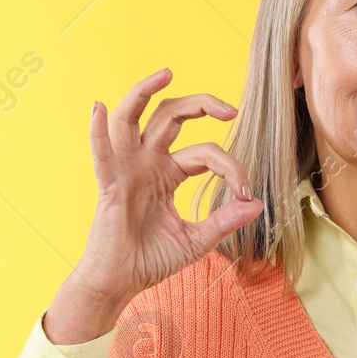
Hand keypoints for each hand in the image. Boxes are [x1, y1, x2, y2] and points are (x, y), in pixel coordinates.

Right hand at [45, 68, 263, 343]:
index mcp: (168, 173)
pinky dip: (98, 130)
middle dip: (200, 104)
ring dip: (145, 93)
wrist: (121, 284)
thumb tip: (258, 204)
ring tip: (165, 73)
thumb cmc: (152, 260)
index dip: (231, 166)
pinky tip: (100, 107)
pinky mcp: (109, 186)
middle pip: (170, 117)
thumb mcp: (198, 240)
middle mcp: (146, 163)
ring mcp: (126, 171)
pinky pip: (102, 154)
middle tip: (230, 109)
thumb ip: (225, 221)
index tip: (246, 191)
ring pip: (132, 120)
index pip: (206, 152)